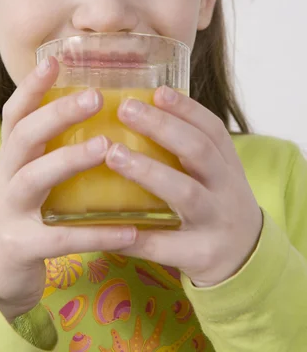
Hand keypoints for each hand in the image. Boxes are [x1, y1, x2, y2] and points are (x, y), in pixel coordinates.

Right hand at [0, 57, 136, 322]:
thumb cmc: (28, 211)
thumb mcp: (33, 173)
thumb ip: (56, 147)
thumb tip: (106, 111)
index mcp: (13, 156)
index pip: (16, 113)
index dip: (32, 86)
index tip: (55, 59)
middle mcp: (6, 177)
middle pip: (23, 136)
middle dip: (56, 113)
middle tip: (95, 96)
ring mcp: (10, 212)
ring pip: (34, 178)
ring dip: (69, 159)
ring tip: (106, 146)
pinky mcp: (22, 247)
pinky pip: (61, 238)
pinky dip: (96, 232)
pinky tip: (129, 228)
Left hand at [105, 86, 262, 287]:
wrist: (247, 261)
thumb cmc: (216, 204)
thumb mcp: (215, 174)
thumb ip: (187, 147)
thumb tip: (137, 110)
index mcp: (226, 164)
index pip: (212, 129)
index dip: (186, 108)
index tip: (157, 91)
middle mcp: (225, 188)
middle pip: (199, 151)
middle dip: (163, 128)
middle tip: (126, 109)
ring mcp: (215, 222)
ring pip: (185, 193)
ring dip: (148, 171)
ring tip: (113, 154)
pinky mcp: (201, 255)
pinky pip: (164, 245)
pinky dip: (135, 235)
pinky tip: (105, 224)